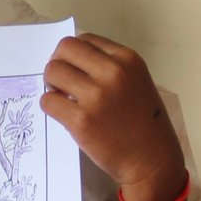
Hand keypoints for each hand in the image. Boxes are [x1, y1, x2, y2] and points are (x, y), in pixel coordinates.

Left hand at [40, 34, 184, 200]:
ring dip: (51, 84)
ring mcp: (97, 97)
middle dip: (58, 63)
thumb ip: (108, 66)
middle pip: (65, 49)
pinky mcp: (82, 121)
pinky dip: (50, 105)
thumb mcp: (136, 81)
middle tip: (62, 82)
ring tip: (63, 98)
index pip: (84, 39)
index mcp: (128, 59)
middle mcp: (113, 73)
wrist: (152, 161)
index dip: (73, 55)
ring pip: (53, 71)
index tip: (74, 70)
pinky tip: (63, 113)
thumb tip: (69, 58)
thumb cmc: (143, 122)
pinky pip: (48, 101)